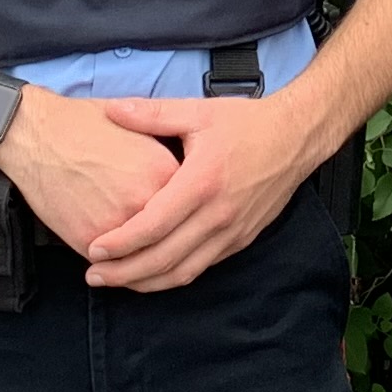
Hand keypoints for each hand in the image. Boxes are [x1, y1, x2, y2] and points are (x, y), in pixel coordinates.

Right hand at [0, 85, 180, 253]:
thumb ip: (167, 157)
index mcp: (168, 173)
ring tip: (141, 264)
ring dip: (144, 268)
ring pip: (145, 261)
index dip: (187, 219)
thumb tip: (185, 178)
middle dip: (172, 247)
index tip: (184, 222)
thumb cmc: (85, 126)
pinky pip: (113, 266)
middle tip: (168, 249)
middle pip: (172, 239)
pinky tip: (115, 264)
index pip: (191, 209)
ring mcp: (121, 225)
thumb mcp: (139, 130)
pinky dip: (116, 268)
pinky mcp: (91, 242)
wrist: (39, 135)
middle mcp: (150, 202)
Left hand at [80, 93, 321, 291]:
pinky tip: (152, 274)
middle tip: (94, 275)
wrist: (297, 137)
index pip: (153, 225)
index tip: (94, 248)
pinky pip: (202, 268)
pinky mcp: (241, 240)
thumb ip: (151, 114)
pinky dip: (173, 276)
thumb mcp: (198, 111)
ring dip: (146, 282)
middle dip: (124, 273)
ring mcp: (232, 232)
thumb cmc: (247, 123)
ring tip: (116, 282)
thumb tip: (110, 109)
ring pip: (183, 272)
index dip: (121, 243)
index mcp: (202, 182)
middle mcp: (218, 215)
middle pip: (164, 259)